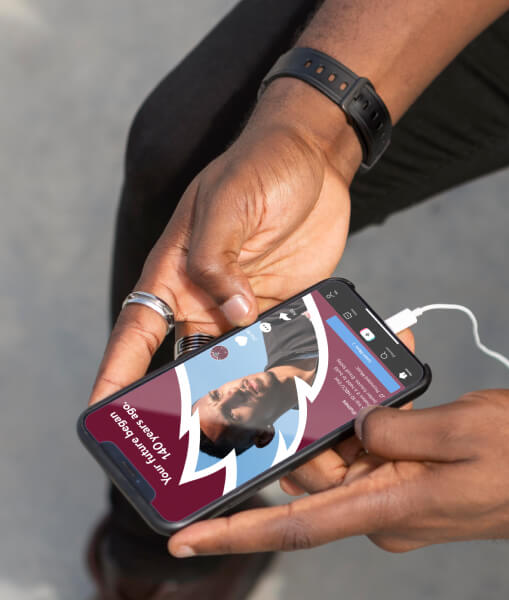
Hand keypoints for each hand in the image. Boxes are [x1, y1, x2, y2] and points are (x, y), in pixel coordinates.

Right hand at [89, 94, 358, 405]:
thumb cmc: (260, 166)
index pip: (137, 335)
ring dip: (239, 395)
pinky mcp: (284, 309)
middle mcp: (206, 299)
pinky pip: (277, 351)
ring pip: (235, 366)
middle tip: (190, 443)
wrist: (316, 156)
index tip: (102, 410)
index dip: (118, 375)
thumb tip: (233, 313)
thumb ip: (220, 259)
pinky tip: (288, 399)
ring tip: (246, 433)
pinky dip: (280, 373)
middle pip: (187, 364)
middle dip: (185, 402)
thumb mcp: (229, 203)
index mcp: (175, 274)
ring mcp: (246, 308)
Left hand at [167, 390, 508, 556]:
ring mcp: (405, 507)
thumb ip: (395, 427)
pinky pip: (381, 458)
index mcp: (391, 506)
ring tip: (384, 367)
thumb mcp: (463, 427)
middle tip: (301, 376)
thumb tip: (358, 428)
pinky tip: (401, 388)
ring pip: (351, 461)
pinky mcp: (421, 494)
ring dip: (352, 420)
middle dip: (307, 430)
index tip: (183, 540)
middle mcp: (388, 515)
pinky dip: (380, 426)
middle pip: (320, 477)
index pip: (295, 525)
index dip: (234, 533)